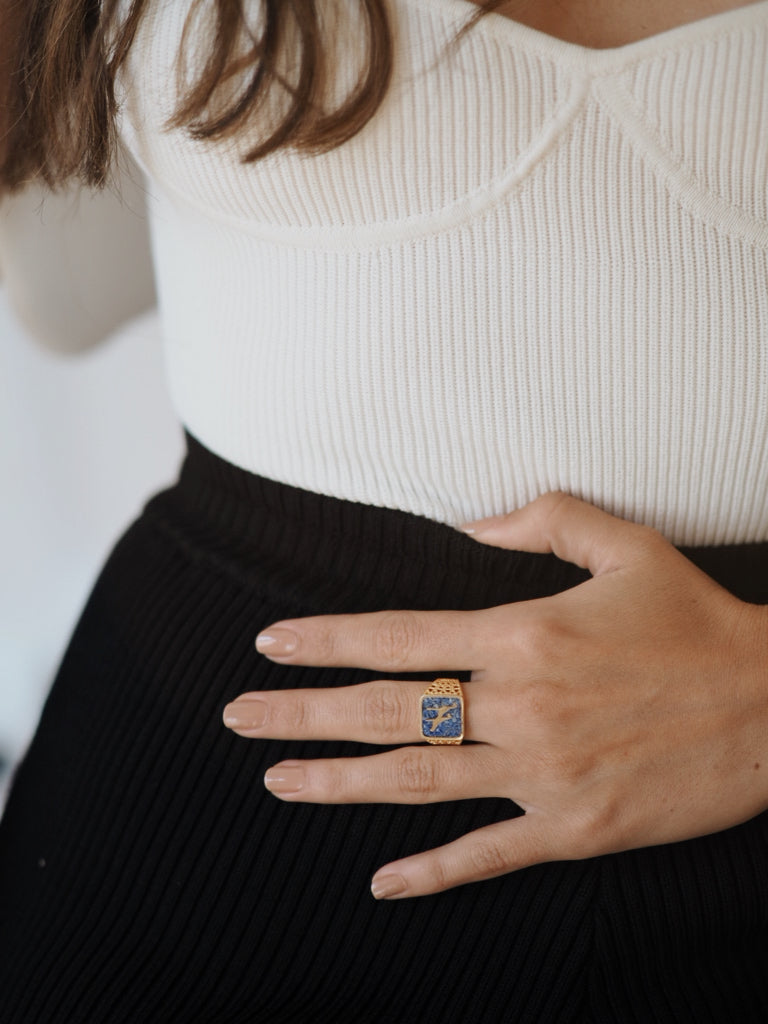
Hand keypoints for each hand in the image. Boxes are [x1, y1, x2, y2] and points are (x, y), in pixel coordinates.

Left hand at [222, 493, 767, 898]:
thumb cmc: (697, 620)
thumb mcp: (626, 544)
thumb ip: (541, 519)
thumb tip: (464, 523)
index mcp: (524, 635)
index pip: (398, 636)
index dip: (325, 641)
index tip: (269, 643)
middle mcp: (520, 707)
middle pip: (388, 712)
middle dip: (304, 712)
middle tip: (238, 714)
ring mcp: (542, 776)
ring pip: (418, 783)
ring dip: (339, 783)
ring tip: (276, 778)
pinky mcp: (574, 830)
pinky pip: (487, 856)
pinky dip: (431, 872)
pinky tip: (380, 882)